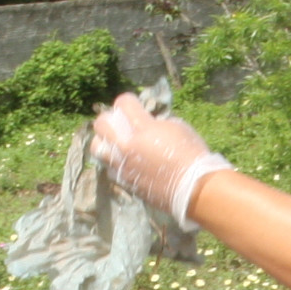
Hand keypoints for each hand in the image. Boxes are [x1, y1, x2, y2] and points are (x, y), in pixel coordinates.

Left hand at [90, 94, 231, 227]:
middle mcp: (127, 146)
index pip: (123, 103)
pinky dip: (114, 161)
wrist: (193, 188)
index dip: (128, 101)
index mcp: (143, 128)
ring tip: (116, 144)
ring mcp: (123, 165)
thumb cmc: (191, 155)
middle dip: (108, 119)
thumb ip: (156, 122)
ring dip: (105, 142)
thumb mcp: (178, 127)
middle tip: (119, 123)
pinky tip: (126, 161)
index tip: (133, 104)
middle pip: (101, 124)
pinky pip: (109, 167)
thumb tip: (147, 123)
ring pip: (97, 148)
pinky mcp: (124, 181)